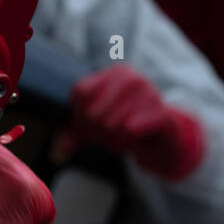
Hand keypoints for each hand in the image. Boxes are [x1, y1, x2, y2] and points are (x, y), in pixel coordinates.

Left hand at [68, 64, 204, 180]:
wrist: (163, 135)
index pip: (81, 92)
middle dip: (95, 132)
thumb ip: (76, 133)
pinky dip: (128, 139)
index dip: (78, 115)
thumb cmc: (127, 123)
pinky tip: (132, 137)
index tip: (86, 128)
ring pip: (112, 124)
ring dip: (112, 140)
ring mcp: (150, 94)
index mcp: (115, 73)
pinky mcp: (162, 114)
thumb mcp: (98, 125)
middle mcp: (132, 78)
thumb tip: (59, 150)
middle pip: (94, 112)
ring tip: (120, 139)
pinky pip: (133, 129)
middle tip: (105, 139)